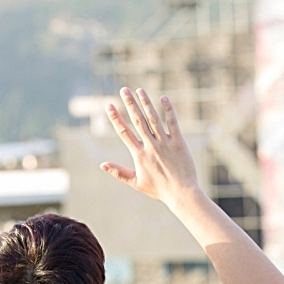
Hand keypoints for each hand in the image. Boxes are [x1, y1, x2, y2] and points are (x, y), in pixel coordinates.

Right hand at [101, 88, 199, 206]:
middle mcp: (150, 146)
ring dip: (146, 103)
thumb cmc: (159, 189)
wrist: (181, 194)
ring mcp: (165, 143)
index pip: (124, 132)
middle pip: (138, 121)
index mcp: (139, 155)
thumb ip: (119, 172)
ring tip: (140, 90)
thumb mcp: (136, 182)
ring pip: (153, 119)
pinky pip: (172, 123)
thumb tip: (102, 165)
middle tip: (123, 89)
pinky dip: (168, 110)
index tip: (109, 105)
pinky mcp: (179, 143)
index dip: (115, 117)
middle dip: (129, 104)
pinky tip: (163, 98)